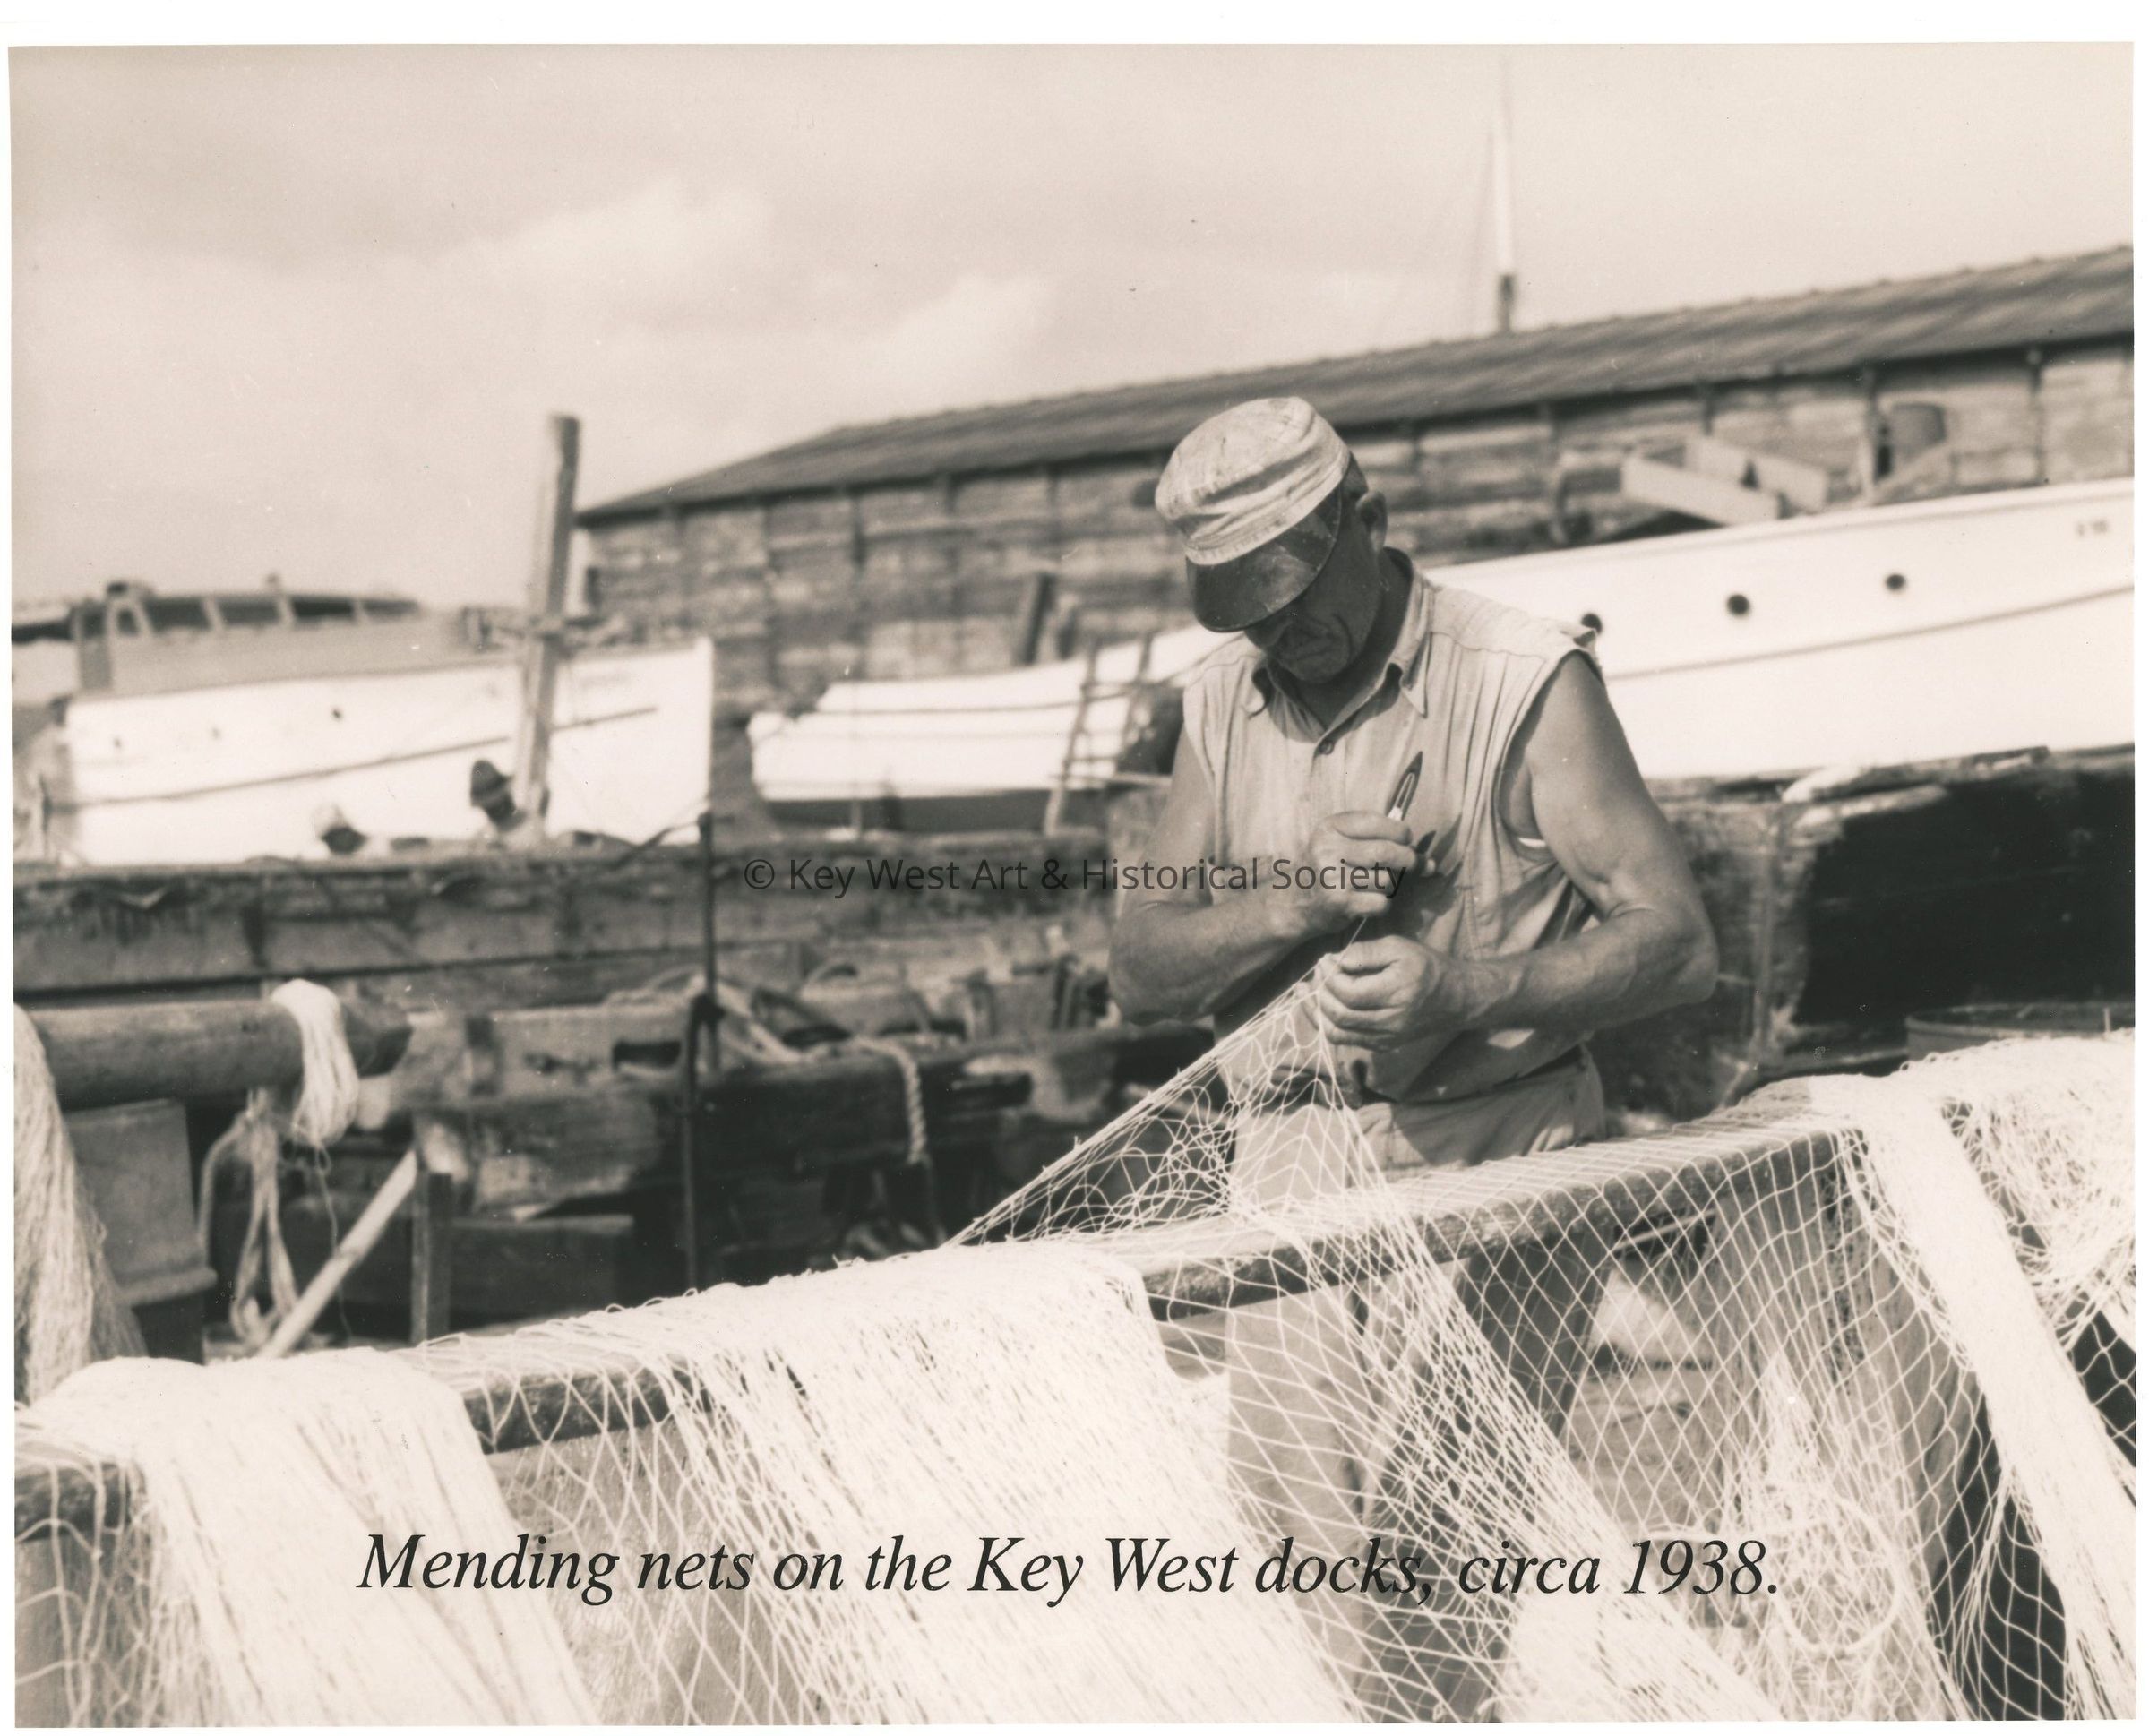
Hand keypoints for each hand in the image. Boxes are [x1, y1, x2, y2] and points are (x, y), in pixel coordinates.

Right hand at [1291, 811, 1416, 934]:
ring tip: (1377, 885)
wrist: (1294, 902)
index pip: (1376, 822)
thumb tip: (1427, 859)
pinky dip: (1382, 904)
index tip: (1407, 839)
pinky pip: (1381, 903)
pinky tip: (1370, 902)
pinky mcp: (1340, 903)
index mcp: (1330, 828)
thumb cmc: (1326, 867)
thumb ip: (1376, 838)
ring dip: (1391, 884)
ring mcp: (1333, 877)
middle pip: (1386, 852)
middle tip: (1417, 864)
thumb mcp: (1339, 840)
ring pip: (1387, 880)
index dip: (1401, 832)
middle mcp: (1328, 849)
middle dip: (1410, 859)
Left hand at [1315, 935, 1472, 1049]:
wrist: (1456, 998)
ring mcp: (1387, 1038)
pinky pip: (1346, 1040)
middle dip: (1321, 992)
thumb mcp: (1400, 948)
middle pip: (1341, 1014)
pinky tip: (1322, 1006)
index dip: (1329, 977)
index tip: (1324, 961)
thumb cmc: (1428, 966)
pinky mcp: (1384, 1045)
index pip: (1350, 993)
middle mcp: (1392, 1021)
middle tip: (1318, 973)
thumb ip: (1366, 952)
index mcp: (1398, 993)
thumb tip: (1334, 959)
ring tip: (1312, 990)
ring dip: (1318, 1011)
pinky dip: (1329, 1024)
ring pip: (1338, 1032)